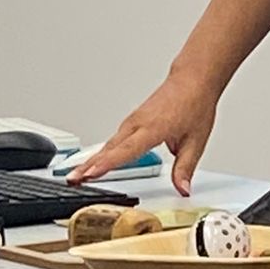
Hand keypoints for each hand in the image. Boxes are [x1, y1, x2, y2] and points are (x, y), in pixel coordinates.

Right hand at [69, 70, 217, 197]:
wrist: (192, 80)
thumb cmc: (194, 104)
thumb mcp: (196, 141)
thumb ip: (185, 168)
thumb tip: (183, 188)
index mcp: (153, 128)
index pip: (127, 150)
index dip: (108, 163)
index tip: (92, 172)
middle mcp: (138, 123)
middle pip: (110, 148)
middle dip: (90, 165)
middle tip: (73, 179)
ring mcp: (133, 121)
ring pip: (109, 144)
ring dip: (92, 159)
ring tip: (77, 175)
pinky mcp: (132, 121)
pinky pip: (114, 139)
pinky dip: (102, 151)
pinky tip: (94, 162)